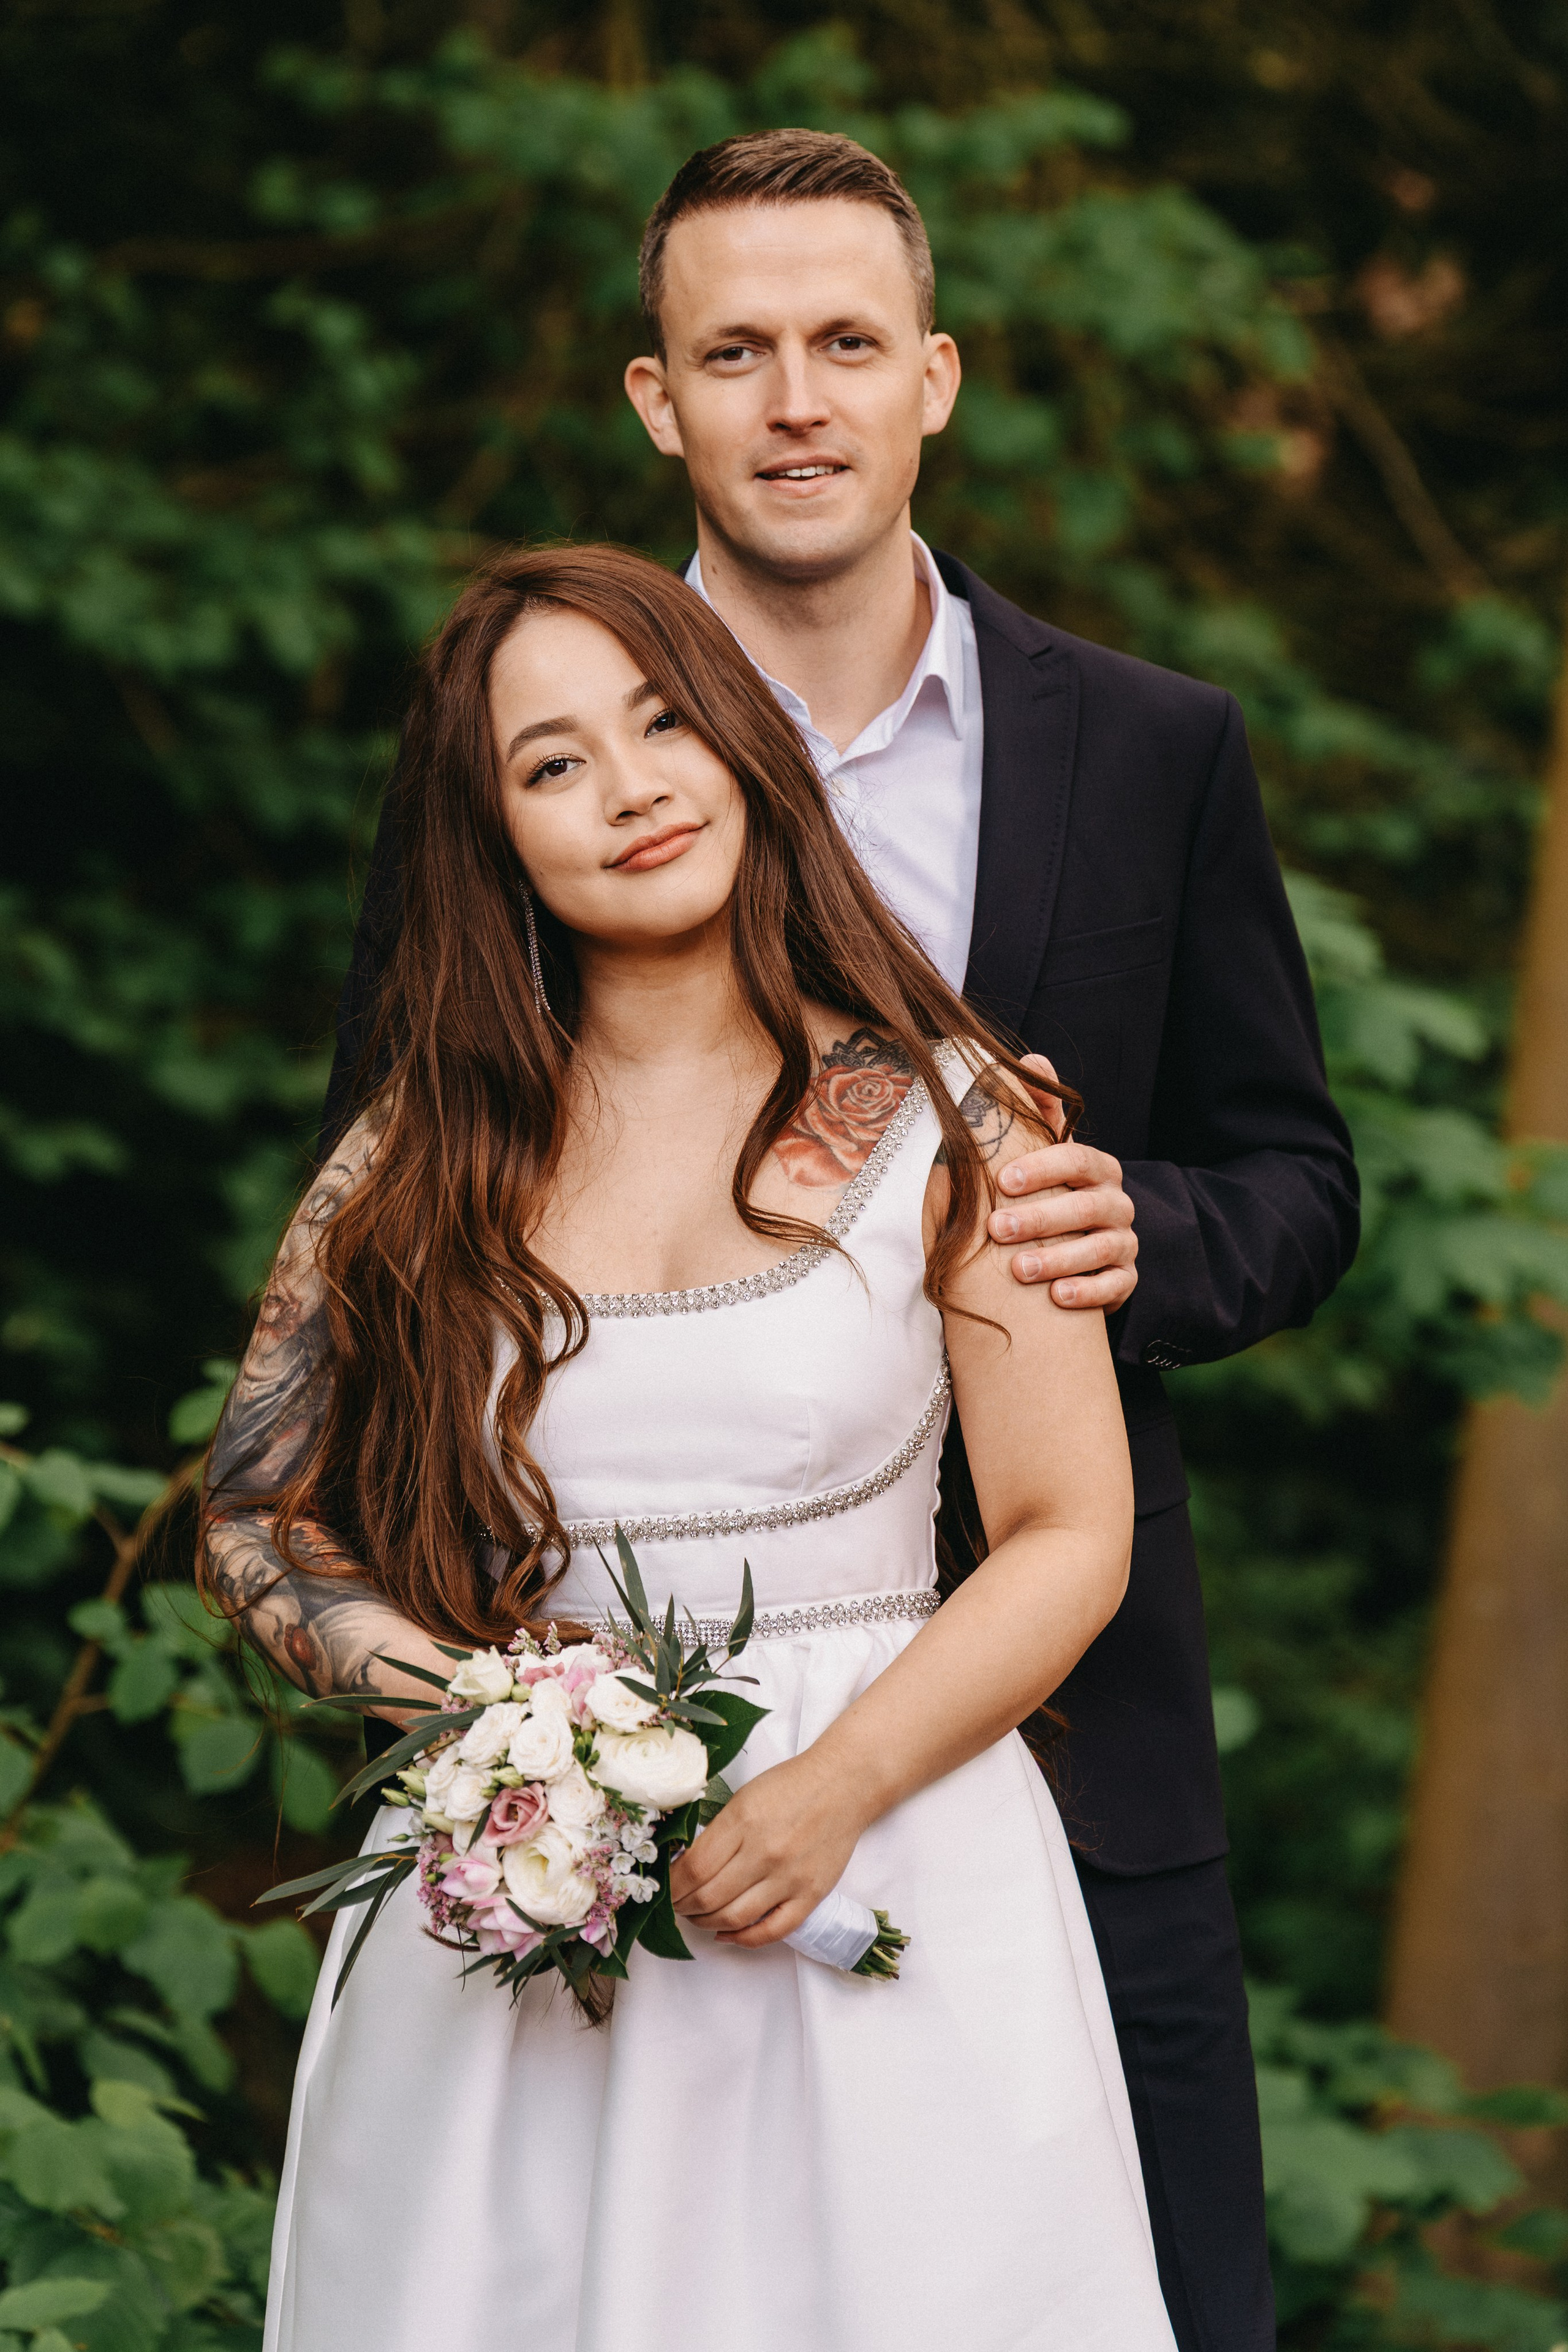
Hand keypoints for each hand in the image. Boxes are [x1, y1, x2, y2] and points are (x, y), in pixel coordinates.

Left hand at [668, 1754, 862, 1948]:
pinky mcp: (811, 1895)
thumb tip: (686, 1868)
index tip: (664, 1889)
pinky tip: (727, 1934)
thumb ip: (717, 1833)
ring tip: (698, 1917)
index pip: (693, 1869)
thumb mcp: (743, 1797)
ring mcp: (789, 1878)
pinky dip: (743, 1939)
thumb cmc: (790, 1785)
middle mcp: (765, 1852)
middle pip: (708, 1897)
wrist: (842, 1784)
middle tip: (677, 1905)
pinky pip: (772, 1930)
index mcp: (743, 1821)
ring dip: (706, 1923)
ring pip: (734, 1918)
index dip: (672, 1887)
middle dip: (683, 1907)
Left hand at [988, 1053, 1138, 1310]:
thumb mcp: (1042, 1154)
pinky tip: (1057, 1297)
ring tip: (1019, 1269)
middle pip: (1086, 1207)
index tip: (1003, 1179)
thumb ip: (1037, 1111)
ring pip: (1100, 1249)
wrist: (1074, 1248)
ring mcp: (1124, 1242)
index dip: (1043, 1167)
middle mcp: (1116, 1203)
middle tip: (997, 1228)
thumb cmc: (1049, 1194)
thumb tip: (1031, 1059)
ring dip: (1058, 1258)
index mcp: (1096, 1169)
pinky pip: (1115, 1286)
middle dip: (1041, 1218)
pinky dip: (1087, 1291)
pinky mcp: (1125, 1279)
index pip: (1078, 1159)